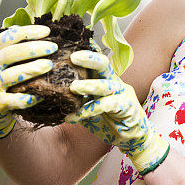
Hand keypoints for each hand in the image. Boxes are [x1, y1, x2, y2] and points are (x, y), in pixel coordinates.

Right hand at [0, 24, 58, 138]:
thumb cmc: (0, 81)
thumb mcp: (0, 63)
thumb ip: (12, 48)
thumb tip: (35, 31)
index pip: (6, 38)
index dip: (26, 33)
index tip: (47, 31)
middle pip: (9, 54)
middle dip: (32, 49)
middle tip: (53, 47)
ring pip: (11, 75)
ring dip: (31, 69)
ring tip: (49, 65)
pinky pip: (15, 100)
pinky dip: (29, 98)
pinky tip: (42, 95)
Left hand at [65, 48, 169, 175]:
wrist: (132, 139)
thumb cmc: (110, 121)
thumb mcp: (89, 109)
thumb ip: (77, 101)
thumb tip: (52, 96)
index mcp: (106, 79)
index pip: (95, 62)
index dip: (85, 52)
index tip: (69, 45)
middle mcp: (115, 83)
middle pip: (104, 65)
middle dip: (89, 58)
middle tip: (72, 57)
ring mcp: (123, 94)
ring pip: (105, 85)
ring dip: (88, 85)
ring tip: (73, 87)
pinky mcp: (127, 107)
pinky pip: (107, 105)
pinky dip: (89, 110)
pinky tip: (73, 117)